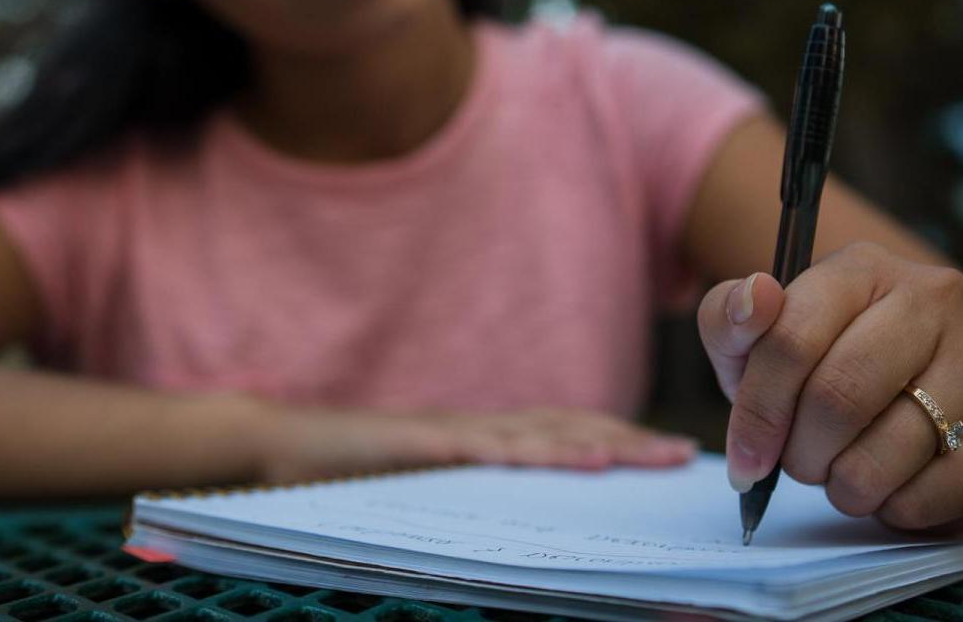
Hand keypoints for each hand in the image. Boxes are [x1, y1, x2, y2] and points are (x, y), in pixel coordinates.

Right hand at [255, 404, 698, 484]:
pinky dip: (536, 452)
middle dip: (628, 442)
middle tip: (683, 456)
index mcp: (482, 443)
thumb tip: (529, 533)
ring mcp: (452, 433)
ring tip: (647, 457)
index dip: (618, 444)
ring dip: (598, 443)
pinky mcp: (422, 443)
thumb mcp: (426, 493)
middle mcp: (477, 430)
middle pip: (566, 429)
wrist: (279, 445)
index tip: (669, 457)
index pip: (564, 438)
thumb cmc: (350, 476)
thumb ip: (473, 499)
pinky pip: (488, 447)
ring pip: (539, 433)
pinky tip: (576, 459)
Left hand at [697, 241, 962, 532]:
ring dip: (847, 485)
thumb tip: (755, 296)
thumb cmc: (831, 367)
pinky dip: (897, 510)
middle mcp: (934, 297)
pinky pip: (935, 492)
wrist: (942, 397)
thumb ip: (731, 318)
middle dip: (802, 452)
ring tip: (846, 477)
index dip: (758, 410)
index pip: (790, 337)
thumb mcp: (762, 340)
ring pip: (887, 451)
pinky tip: (894, 490)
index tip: (745, 458)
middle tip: (801, 466)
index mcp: (863, 268)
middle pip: (838, 396)